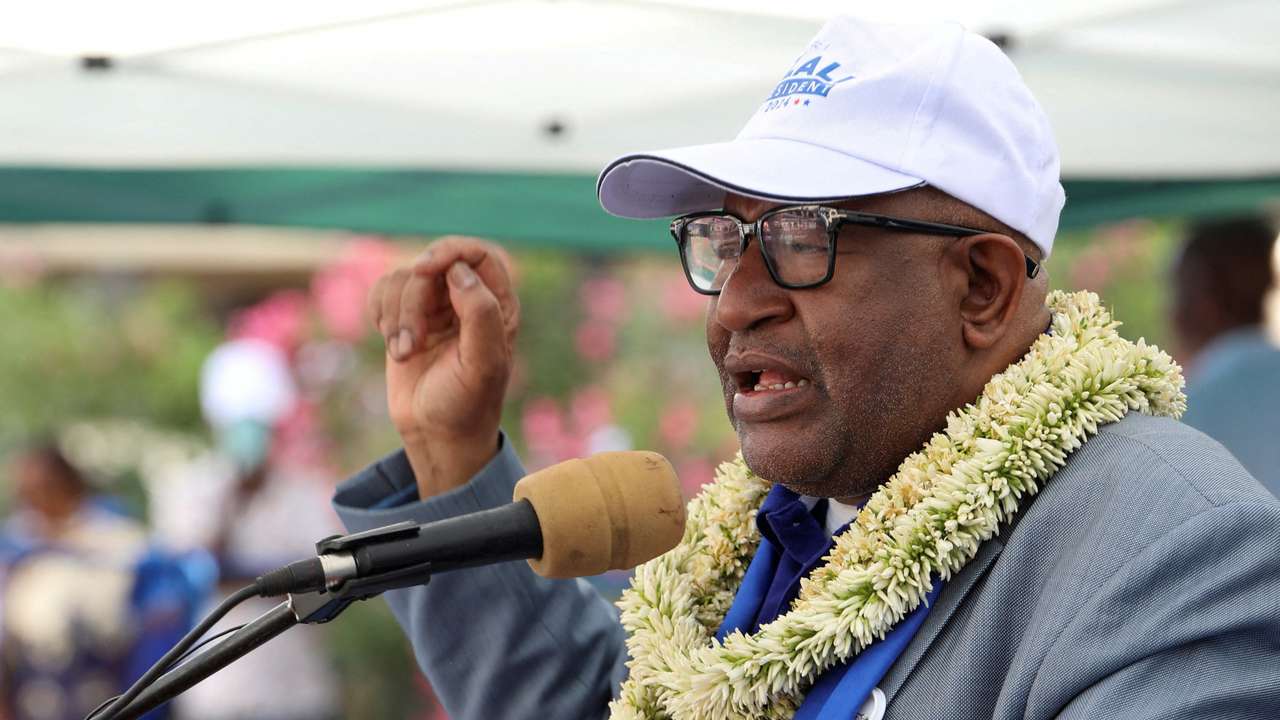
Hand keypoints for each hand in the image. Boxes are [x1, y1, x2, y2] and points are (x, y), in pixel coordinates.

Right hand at [368, 237, 519, 497]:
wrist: (436, 434)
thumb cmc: (467, 404)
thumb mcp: (483, 364)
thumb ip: (480, 314)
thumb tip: (459, 271)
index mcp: (498, 305)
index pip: (478, 253)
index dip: (449, 251)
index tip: (423, 269)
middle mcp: (467, 299)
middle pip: (432, 264)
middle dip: (413, 299)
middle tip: (411, 344)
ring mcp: (434, 307)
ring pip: (403, 278)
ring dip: (395, 316)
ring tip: (403, 353)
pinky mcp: (405, 317)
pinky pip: (383, 290)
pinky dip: (380, 313)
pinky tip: (392, 343)